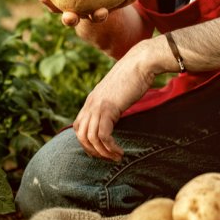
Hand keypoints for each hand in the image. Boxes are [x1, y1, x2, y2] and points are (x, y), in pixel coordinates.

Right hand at [33, 0, 140, 26]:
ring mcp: (94, 13)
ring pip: (95, 18)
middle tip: (69, 16)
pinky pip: (120, 4)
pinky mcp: (112, 9)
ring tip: (103, 11)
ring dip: (99, 15)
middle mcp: (76, 11)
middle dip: (69, 19)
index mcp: (61, 1)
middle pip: (69, 19)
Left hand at [73, 46, 155, 160]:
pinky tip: (120, 151)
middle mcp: (90, 103)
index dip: (86, 142)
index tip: (101, 150)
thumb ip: (112, 103)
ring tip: (116, 157)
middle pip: (81, 135)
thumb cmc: (134, 76)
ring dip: (103, 152)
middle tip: (108, 158)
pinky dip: (110, 147)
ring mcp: (97, 106)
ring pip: (90, 138)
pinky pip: (103, 135)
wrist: (140, 62)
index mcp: (91, 100)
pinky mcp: (108, 108)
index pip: (78, 127)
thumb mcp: (117, 92)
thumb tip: (116, 114)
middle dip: (93, 151)